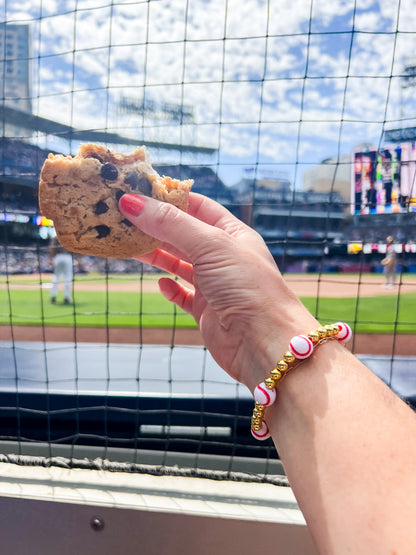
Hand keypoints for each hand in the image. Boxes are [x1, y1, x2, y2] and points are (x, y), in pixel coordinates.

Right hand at [119, 193, 316, 390]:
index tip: (140, 192)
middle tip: (125, 218)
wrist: (263, 342)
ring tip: (130, 246)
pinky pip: (183, 296)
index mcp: (233, 234)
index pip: (199, 206)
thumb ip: (170, 224)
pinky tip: (161, 284)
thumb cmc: (248, 287)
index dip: (171, 198)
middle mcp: (224, 257)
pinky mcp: (206, 312)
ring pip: (180, 264)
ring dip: (157, 255)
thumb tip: (131, 203)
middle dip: (156, 226)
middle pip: (184, 235)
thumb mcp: (209, 245)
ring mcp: (215, 285)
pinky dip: (170, 288)